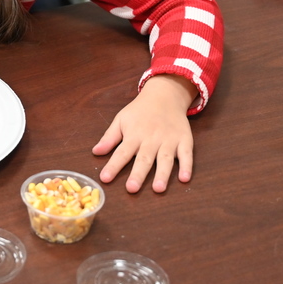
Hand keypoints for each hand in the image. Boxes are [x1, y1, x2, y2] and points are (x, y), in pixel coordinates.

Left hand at [92, 74, 196, 192]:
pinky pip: (187, 154)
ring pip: (166, 159)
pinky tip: (185, 179)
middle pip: (144, 159)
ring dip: (162, 174)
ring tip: (158, 189)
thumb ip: (109, 137)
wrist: (165, 95)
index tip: (105, 178)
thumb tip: (95, 152)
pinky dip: (187, 166)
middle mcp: (152, 139)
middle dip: (138, 174)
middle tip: (132, 188)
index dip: (113, 166)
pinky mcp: (184, 140)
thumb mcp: (121, 120)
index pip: (122, 153)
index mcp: (134, 135)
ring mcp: (169, 140)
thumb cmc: (140, 111)